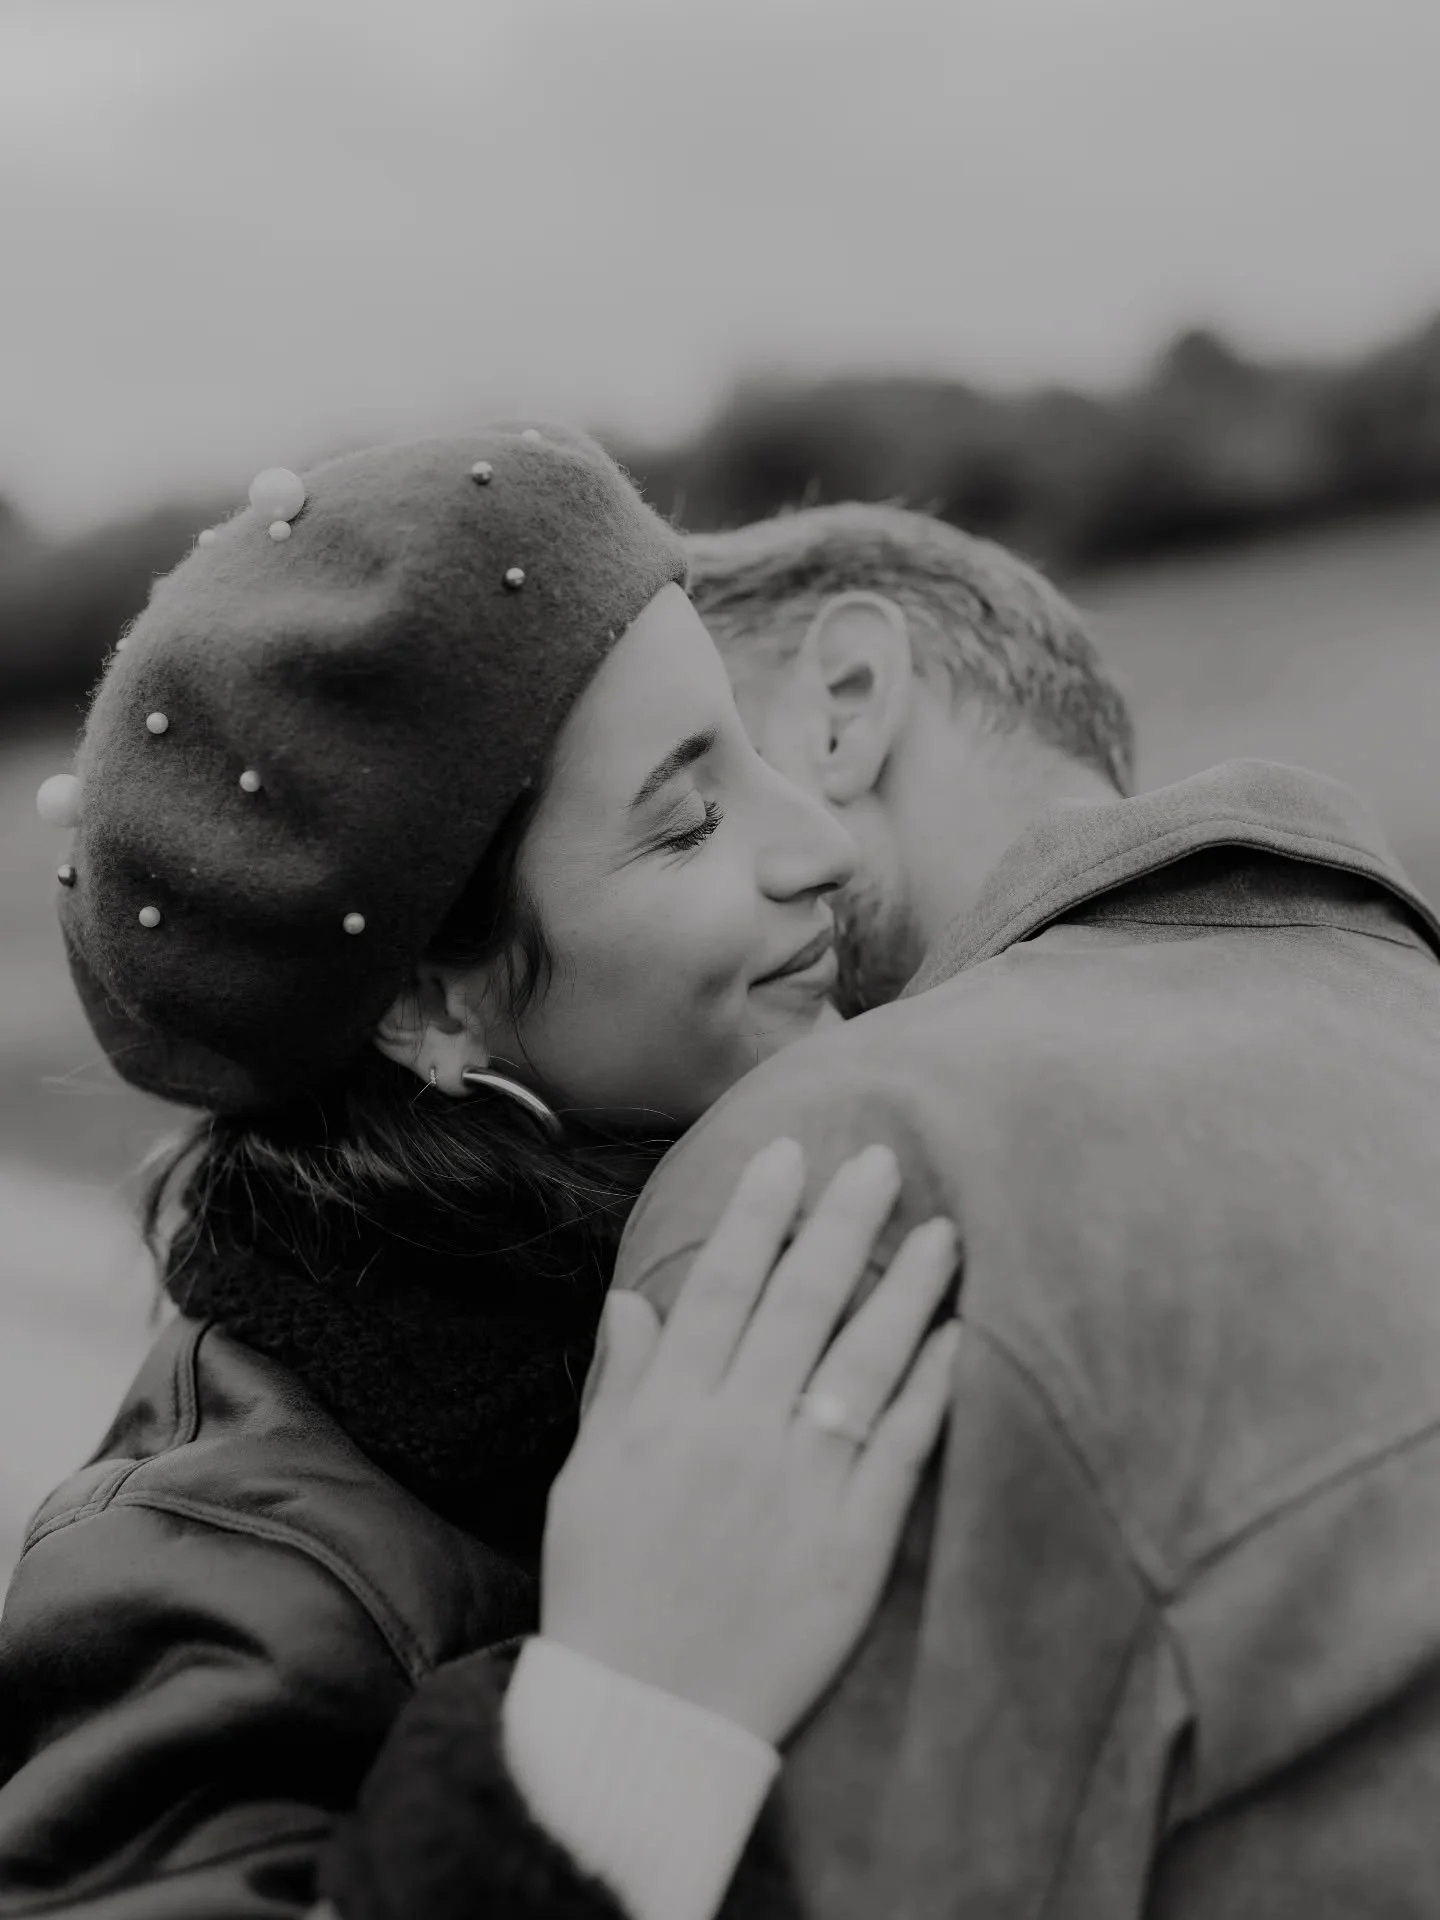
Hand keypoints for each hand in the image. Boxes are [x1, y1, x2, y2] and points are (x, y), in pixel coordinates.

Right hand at [540, 1137, 959, 1745]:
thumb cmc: (606, 1592)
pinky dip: (930, 1389)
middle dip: (841, 1224)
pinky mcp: (852, 1545)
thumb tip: (632, 1300)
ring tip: (944, 1230)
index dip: (756, 1215)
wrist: (647, 1716)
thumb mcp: (585, 1480)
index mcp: (666, 1416)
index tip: (788, 1154)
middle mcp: (735, 1435)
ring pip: (861, 1363)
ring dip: (904, 1290)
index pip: (719, 1287)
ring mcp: (799, 1488)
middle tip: (880, 1160)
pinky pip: (900, 1451)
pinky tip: (959, 1338)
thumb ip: (618, 1386)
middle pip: (799, 1306)